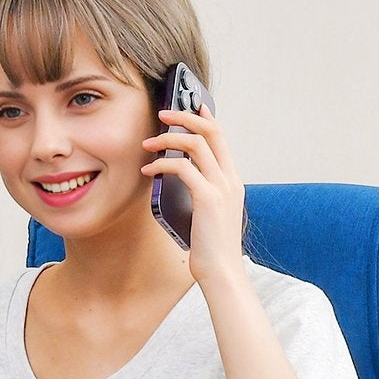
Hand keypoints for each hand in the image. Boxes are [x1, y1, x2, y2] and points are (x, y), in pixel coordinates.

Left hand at [141, 103, 245, 286]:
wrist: (221, 272)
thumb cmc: (210, 249)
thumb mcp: (208, 216)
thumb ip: (201, 194)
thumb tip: (180, 180)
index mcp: (232, 181)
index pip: (221, 138)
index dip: (205, 119)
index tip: (191, 106)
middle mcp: (230, 179)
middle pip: (211, 132)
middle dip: (185, 116)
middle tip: (162, 112)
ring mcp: (221, 187)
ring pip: (196, 144)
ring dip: (168, 138)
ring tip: (147, 144)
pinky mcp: (208, 198)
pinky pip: (182, 168)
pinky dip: (162, 164)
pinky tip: (148, 171)